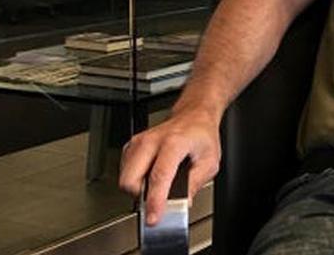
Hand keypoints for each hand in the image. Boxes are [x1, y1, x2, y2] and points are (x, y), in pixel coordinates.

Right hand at [118, 108, 220, 225]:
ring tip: (157, 185)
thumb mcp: (209, 162)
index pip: (159, 176)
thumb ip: (194, 184)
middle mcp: (152, 140)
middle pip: (131, 179)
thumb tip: (181, 203)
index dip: (155, 201)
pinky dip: (135, 179)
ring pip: (125, 177)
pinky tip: (149, 176)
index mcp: (174, 142)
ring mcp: (138, 142)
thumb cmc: (201, 136)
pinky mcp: (131, 146)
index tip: (154, 217)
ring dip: (138, 189)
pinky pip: (124, 171)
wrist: (193, 116)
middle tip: (157, 199)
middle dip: (141, 196)